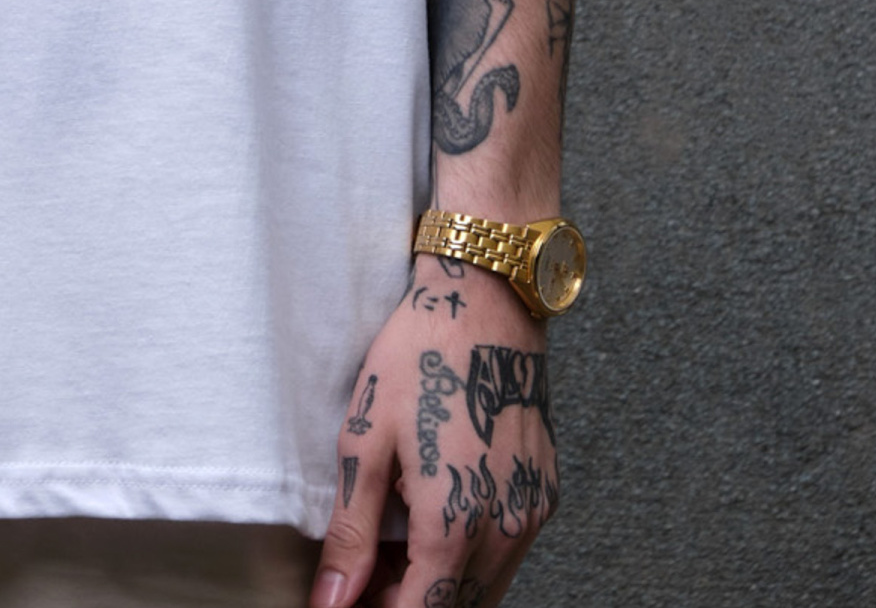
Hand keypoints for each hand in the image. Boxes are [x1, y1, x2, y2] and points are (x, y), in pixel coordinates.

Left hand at [312, 260, 558, 607]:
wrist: (486, 298)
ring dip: (436, 585)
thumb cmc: (419, 356)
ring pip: (484, 590)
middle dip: (403, 602)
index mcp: (454, 523)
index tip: (346, 602)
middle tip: (359, 573)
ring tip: (387, 549)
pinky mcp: (543, 495)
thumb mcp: (366, 439)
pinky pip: (505, 556)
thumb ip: (351, 531)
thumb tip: (332, 600)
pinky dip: (467, 559)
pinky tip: (429, 524)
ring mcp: (531, 515)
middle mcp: (505, 531)